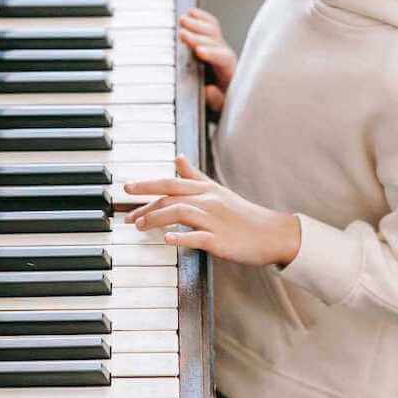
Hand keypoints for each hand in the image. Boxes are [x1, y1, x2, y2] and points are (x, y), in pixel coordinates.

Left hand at [124, 155, 301, 266]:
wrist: (271, 233)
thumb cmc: (242, 213)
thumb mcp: (217, 189)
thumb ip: (195, 175)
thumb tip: (178, 157)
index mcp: (205, 189)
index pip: (170, 183)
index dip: (147, 184)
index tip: (126, 188)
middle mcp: (207, 200)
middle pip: (170, 196)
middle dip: (145, 204)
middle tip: (127, 216)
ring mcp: (214, 220)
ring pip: (180, 212)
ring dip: (156, 219)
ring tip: (140, 226)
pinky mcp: (221, 240)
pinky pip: (198, 237)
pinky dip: (181, 237)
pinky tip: (167, 239)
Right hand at [178, 8, 234, 112]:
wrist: (227, 104)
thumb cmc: (221, 108)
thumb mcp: (219, 112)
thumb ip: (215, 102)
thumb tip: (209, 90)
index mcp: (230, 74)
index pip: (224, 58)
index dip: (212, 53)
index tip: (198, 51)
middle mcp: (227, 59)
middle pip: (216, 42)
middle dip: (199, 36)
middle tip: (182, 33)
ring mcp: (220, 50)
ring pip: (213, 32)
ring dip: (198, 24)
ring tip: (182, 20)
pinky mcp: (213, 45)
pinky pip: (211, 27)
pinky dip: (202, 19)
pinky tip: (191, 13)